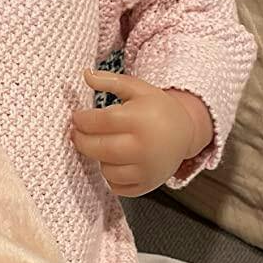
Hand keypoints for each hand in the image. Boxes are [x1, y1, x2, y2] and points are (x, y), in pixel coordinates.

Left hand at [70, 71, 211, 196]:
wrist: (185, 133)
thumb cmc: (157, 109)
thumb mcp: (138, 89)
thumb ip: (111, 81)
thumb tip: (85, 74)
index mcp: (141, 120)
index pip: (100, 122)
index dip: (82, 120)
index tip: (77, 117)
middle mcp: (144, 147)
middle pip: (99, 149)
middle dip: (81, 141)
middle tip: (77, 133)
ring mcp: (147, 170)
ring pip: (106, 171)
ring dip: (99, 159)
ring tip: (105, 145)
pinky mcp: (147, 185)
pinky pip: (116, 187)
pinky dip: (112, 176)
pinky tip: (117, 162)